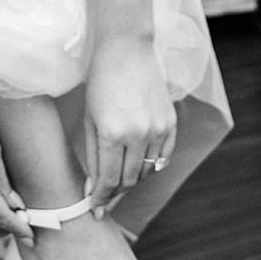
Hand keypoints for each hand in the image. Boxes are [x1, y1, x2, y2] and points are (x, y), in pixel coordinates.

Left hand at [83, 35, 176, 210]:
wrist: (127, 49)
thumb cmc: (101, 81)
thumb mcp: (89, 119)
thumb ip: (94, 155)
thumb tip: (95, 187)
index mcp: (113, 133)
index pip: (108, 181)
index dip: (101, 198)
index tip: (95, 209)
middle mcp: (138, 134)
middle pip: (128, 180)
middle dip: (115, 193)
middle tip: (105, 197)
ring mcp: (158, 129)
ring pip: (146, 172)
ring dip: (132, 180)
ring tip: (119, 178)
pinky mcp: (170, 123)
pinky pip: (163, 157)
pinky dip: (151, 166)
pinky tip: (139, 164)